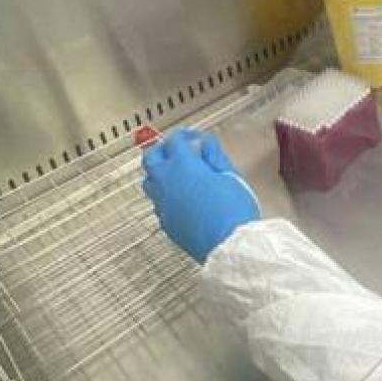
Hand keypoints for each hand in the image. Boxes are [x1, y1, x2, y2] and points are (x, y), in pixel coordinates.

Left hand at [141, 129, 260, 263]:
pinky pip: (157, 202)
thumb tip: (205, 144)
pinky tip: (178, 197)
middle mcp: (166, 182)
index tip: (193, 137)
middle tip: (176, 149)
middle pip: (151, 158)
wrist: (229, 245)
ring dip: (158, 172)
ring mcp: (162, 204)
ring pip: (149, 181)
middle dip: (162, 149)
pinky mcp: (165, 222)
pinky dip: (164, 194)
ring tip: (174, 173)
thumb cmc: (233, 210)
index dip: (185, 135)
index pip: (175, 141)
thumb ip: (214, 156)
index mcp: (182, 165)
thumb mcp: (230, 175)